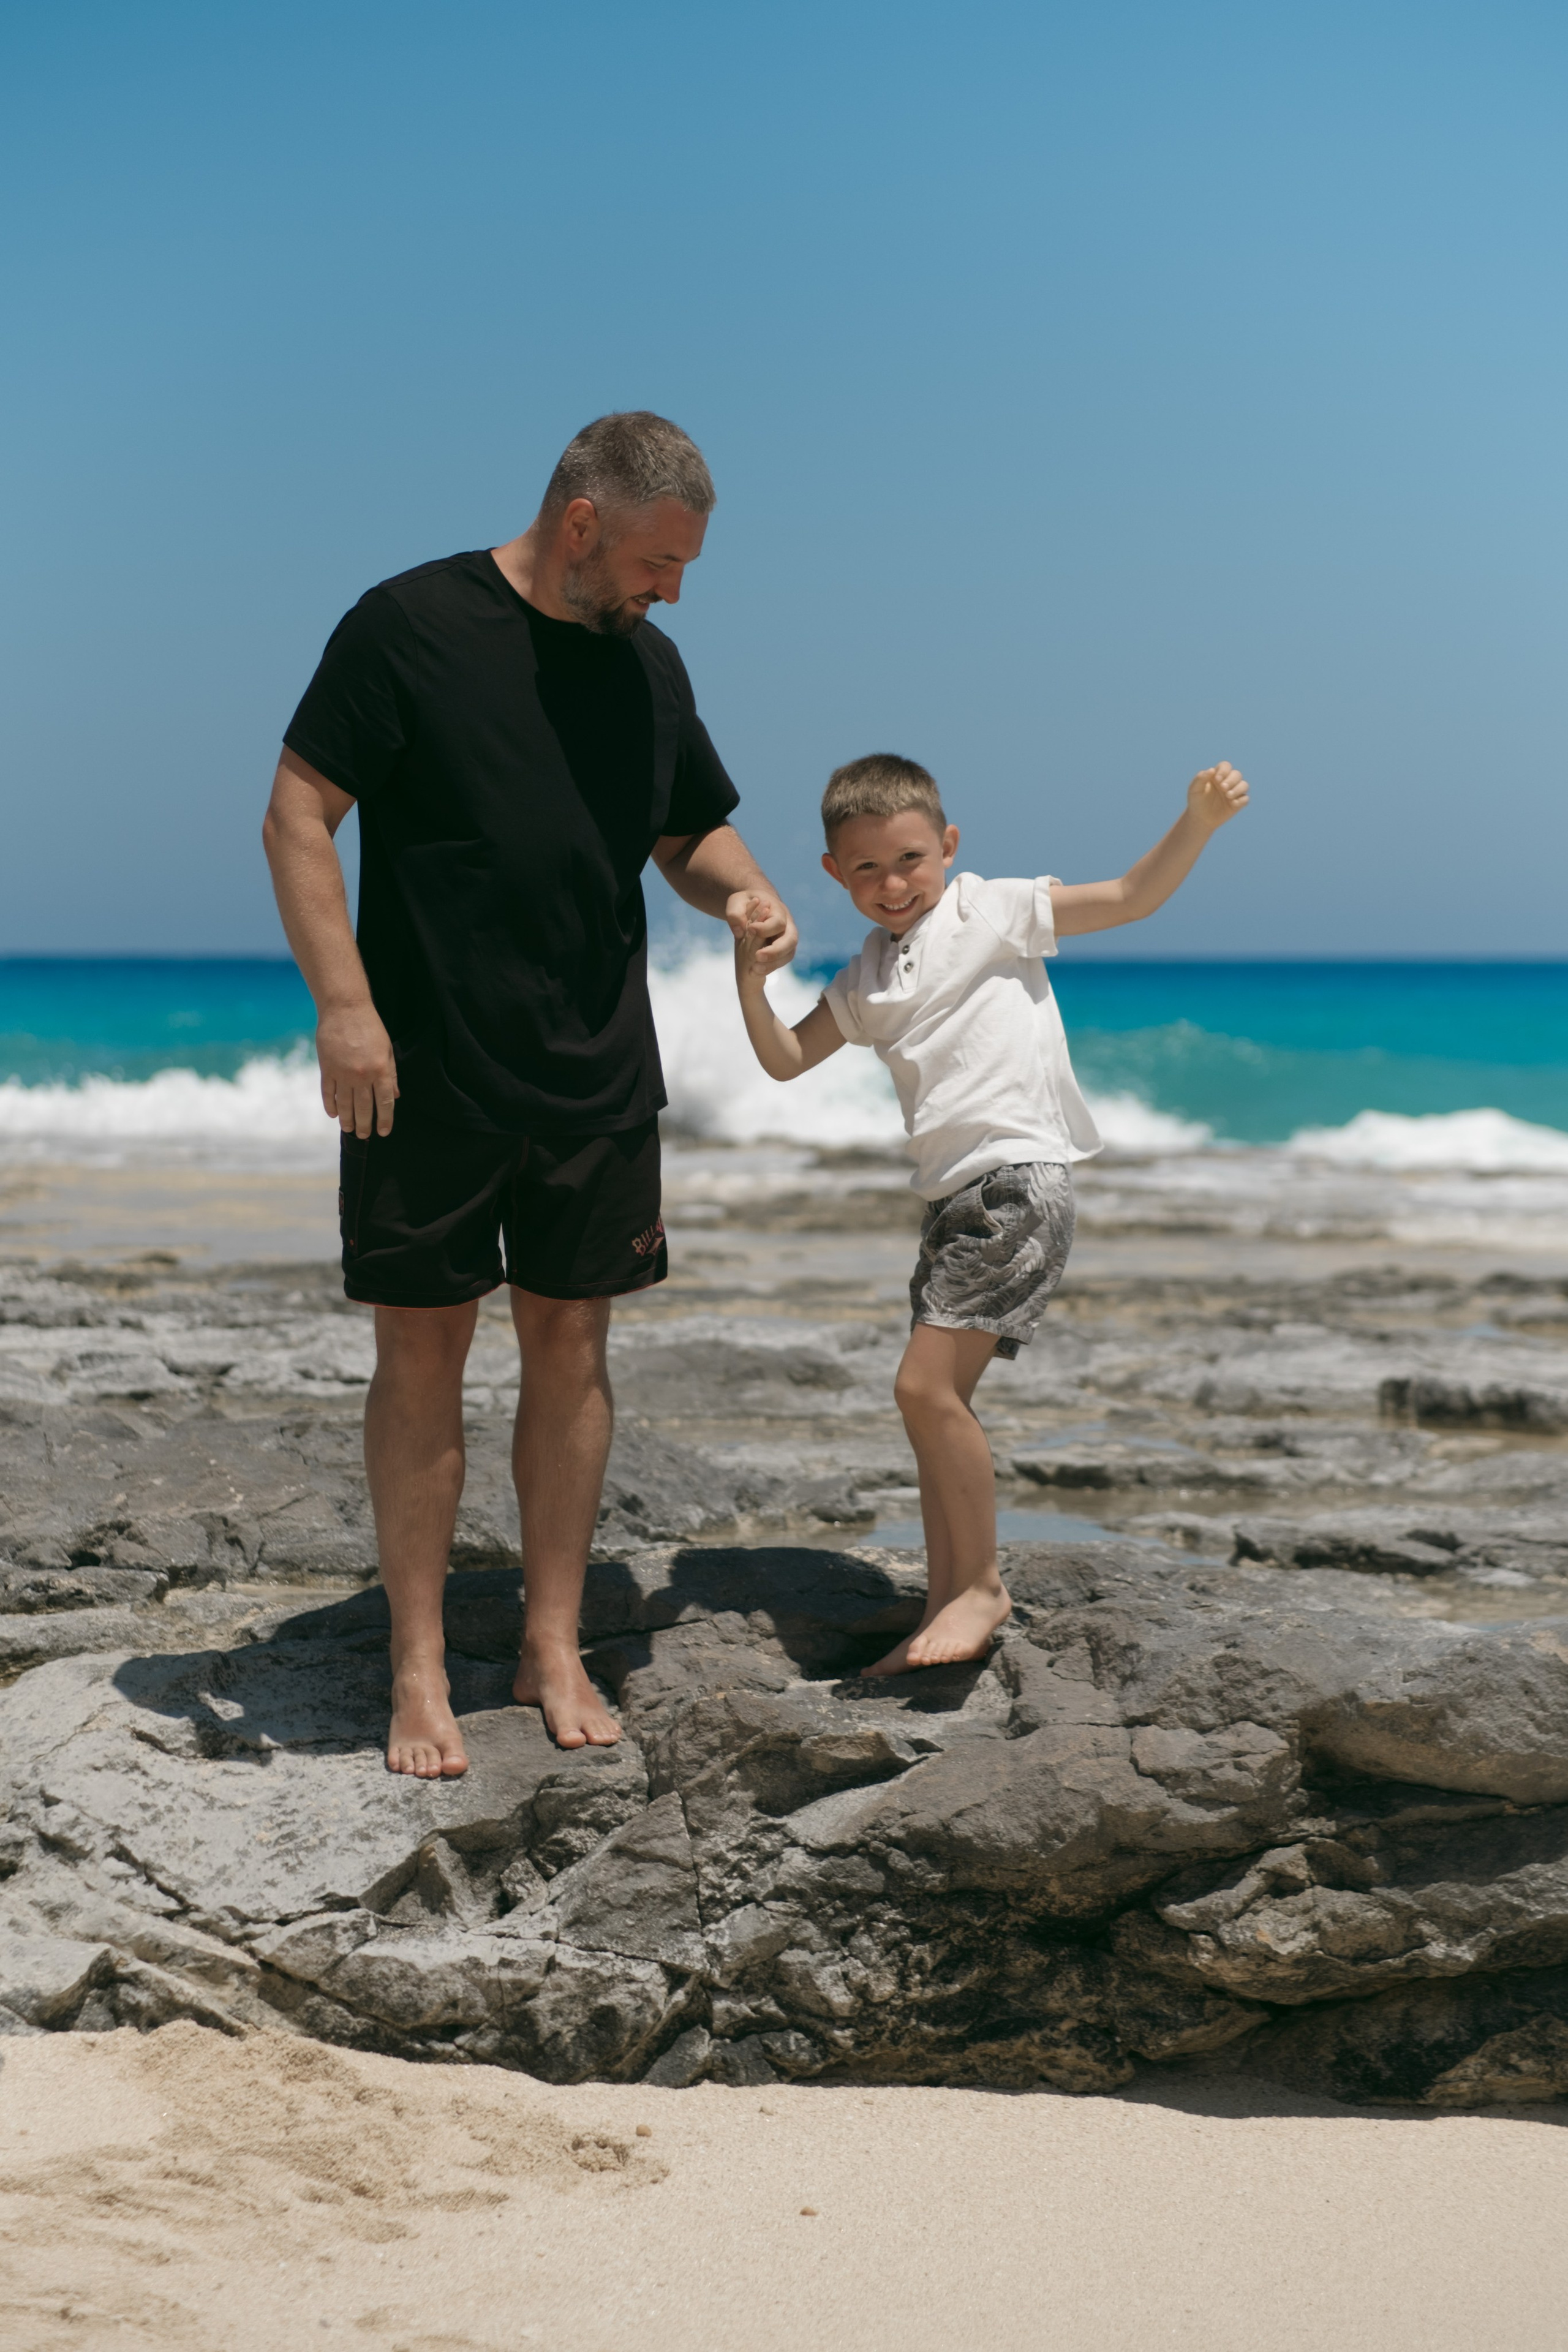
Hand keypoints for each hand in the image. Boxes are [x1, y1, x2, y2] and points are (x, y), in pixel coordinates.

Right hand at [316, 1003, 398, 1137]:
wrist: (345, 1009)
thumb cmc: (370, 1027)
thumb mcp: (388, 1049)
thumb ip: (392, 1074)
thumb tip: (396, 1096)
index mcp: (380, 1070)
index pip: (384, 1102)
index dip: (385, 1119)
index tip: (383, 1132)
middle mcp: (362, 1075)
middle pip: (364, 1107)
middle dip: (365, 1124)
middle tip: (365, 1135)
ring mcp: (342, 1073)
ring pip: (345, 1104)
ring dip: (348, 1119)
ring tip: (350, 1129)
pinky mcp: (327, 1068)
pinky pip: (328, 1093)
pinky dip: (330, 1105)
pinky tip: (333, 1114)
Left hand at [725, 888, 797, 975]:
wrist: (755, 906)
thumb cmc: (746, 902)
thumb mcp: (736, 902)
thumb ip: (735, 913)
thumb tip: (739, 931)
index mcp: (778, 911)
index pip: (778, 922)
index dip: (765, 928)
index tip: (750, 929)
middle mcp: (787, 926)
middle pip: (791, 940)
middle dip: (775, 951)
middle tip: (756, 956)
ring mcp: (787, 939)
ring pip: (788, 954)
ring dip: (773, 964)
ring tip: (754, 969)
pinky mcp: (783, 950)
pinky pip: (781, 961)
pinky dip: (769, 968)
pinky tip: (754, 971)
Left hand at [1188, 761, 1249, 828]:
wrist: (1200, 818)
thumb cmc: (1196, 801)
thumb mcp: (1194, 789)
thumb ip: (1200, 778)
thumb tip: (1212, 770)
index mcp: (1217, 775)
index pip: (1225, 766)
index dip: (1224, 770)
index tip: (1217, 779)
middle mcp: (1228, 782)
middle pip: (1237, 774)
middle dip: (1231, 780)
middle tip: (1223, 788)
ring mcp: (1234, 792)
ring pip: (1244, 785)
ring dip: (1238, 789)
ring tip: (1228, 796)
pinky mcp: (1238, 803)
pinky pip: (1245, 799)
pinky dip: (1241, 800)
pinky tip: (1233, 804)